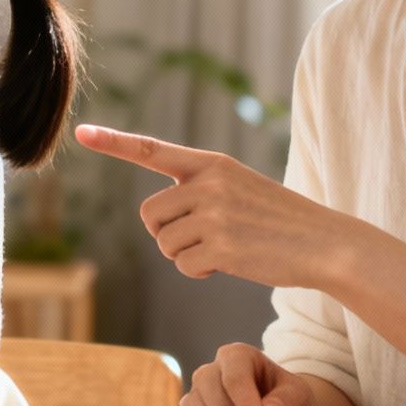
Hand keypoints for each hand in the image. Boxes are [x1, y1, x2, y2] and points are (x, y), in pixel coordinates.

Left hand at [74, 123, 360, 288]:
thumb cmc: (277, 219)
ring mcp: (214, 213)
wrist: (323, 242)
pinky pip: (184, 266)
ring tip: (223, 248)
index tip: (82, 133)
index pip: (152, 150)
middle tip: (202, 237)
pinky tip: (229, 264)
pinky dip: (200, 272)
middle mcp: (208, 182)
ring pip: (164, 243)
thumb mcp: (238, 188)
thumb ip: (198, 190)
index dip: (114, 143)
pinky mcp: (221, 245)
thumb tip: (156, 219)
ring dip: (185, 254)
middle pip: (149, 215)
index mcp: (211, 162)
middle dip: (167, 234)